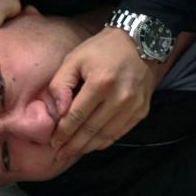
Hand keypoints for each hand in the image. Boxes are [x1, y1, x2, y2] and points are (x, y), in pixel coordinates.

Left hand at [48, 27, 158, 164]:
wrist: (141, 41)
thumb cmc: (102, 49)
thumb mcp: (75, 58)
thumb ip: (60, 84)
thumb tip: (57, 113)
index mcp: (101, 83)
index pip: (77, 116)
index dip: (63, 132)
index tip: (53, 142)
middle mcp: (120, 97)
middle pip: (91, 130)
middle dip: (73, 145)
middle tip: (59, 154)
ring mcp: (134, 106)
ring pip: (106, 136)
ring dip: (88, 147)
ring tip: (73, 152)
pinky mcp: (142, 111)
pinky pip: (119, 133)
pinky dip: (104, 141)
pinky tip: (92, 144)